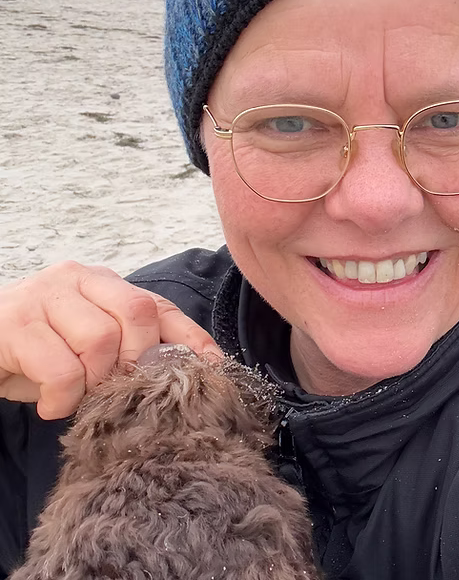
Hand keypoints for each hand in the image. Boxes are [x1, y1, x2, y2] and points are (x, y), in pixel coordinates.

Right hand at [0, 262, 222, 419]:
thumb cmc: (38, 352)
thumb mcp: (89, 350)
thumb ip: (130, 350)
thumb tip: (194, 369)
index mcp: (105, 284)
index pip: (160, 305)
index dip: (191, 337)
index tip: (213, 368)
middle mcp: (79, 279)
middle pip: (137, 313)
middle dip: (135, 361)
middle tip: (112, 389)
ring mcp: (46, 296)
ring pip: (101, 339)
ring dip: (94, 382)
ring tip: (75, 396)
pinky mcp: (16, 323)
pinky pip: (61, 367)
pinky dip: (63, 397)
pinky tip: (51, 403)